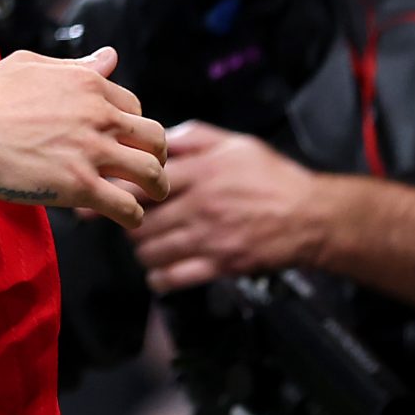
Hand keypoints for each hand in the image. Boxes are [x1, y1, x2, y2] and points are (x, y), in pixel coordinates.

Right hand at [0, 46, 168, 224]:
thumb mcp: (32, 64)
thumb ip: (77, 65)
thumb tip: (110, 57)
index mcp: (89, 84)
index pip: (134, 107)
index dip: (132, 126)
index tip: (124, 140)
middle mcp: (99, 116)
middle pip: (154, 138)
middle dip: (157, 154)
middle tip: (148, 167)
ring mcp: (91, 152)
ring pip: (150, 173)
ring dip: (156, 186)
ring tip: (150, 196)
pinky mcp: (79, 187)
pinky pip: (126, 206)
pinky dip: (134, 215)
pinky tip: (128, 216)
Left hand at [129, 120, 324, 291]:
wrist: (312, 216)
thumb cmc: (273, 177)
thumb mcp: (233, 142)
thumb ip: (192, 136)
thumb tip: (158, 138)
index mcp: (200, 172)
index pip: (141, 183)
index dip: (116, 191)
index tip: (103, 195)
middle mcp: (200, 205)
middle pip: (140, 221)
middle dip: (127, 223)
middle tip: (127, 221)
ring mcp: (209, 238)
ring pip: (151, 251)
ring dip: (141, 249)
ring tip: (145, 243)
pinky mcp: (221, 265)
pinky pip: (174, 277)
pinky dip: (159, 277)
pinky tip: (159, 270)